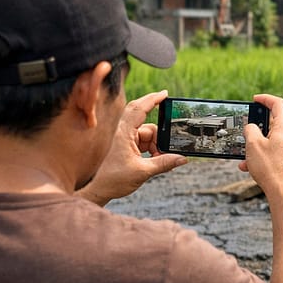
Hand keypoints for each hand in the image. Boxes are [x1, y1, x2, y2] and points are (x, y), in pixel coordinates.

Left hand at [77, 90, 186, 205]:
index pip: (139, 109)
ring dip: (157, 145)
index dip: (152, 99)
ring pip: (148, 134)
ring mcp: (125, 138)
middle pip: (147, 122)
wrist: (100, 189)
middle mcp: (123, 132)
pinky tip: (155, 159)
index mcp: (123, 133)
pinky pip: (145, 142)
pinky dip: (153, 149)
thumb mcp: (143, 172)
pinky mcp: (127, 145)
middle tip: (170, 138)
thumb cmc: (114, 179)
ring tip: (159, 160)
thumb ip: (164, 163)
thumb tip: (182, 158)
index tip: (165, 94)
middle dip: (159, 131)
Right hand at [240, 94, 282, 203]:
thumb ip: (250, 130)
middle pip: (276, 124)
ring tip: (247, 159)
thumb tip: (251, 127)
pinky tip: (256, 167)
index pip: (278, 104)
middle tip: (248, 135)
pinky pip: (282, 152)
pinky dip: (269, 156)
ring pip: (276, 141)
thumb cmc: (272, 170)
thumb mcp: (253, 145)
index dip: (265, 99)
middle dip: (259, 131)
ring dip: (261, 147)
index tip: (256, 100)